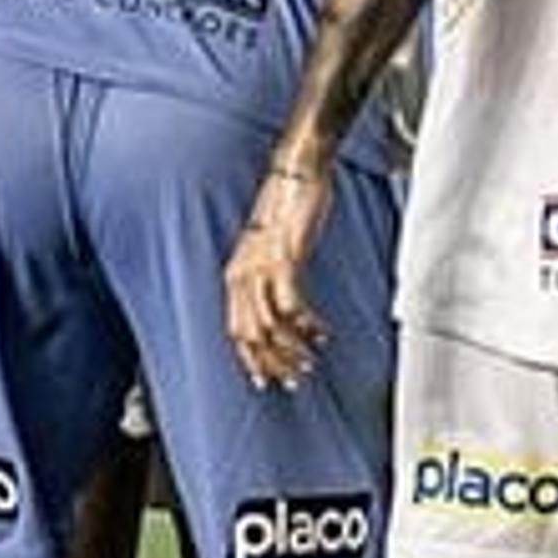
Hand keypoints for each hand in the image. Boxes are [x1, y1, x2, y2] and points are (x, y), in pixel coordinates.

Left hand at [224, 158, 334, 390]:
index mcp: (235, 276)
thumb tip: (281, 308)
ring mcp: (259, 268)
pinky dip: (307, 324)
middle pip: (250, 335)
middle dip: (273, 364)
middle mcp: (241, 275)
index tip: (265, 382)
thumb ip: (270, 278)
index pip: (236, 331)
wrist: (294, 175)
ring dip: (292, 350)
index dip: (250, 361)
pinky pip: (291, 305)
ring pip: (269, 326)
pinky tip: (322, 332)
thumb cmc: (287, 209)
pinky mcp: (282, 260)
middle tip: (296, 380)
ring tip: (312, 361)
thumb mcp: (271, 251)